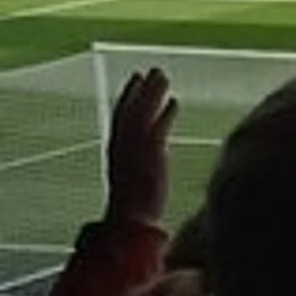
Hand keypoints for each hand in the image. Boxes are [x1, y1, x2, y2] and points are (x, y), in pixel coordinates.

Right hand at [106, 68, 172, 230]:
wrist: (130, 226)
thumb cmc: (136, 210)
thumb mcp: (138, 180)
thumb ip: (144, 163)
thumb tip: (154, 156)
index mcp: (119, 152)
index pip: (122, 118)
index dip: (129, 97)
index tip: (136, 79)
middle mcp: (123, 149)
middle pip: (130, 111)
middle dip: (140, 90)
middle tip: (152, 70)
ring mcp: (134, 152)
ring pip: (140, 116)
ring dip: (151, 95)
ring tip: (164, 76)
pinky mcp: (149, 158)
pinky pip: (155, 131)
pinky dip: (163, 116)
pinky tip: (175, 102)